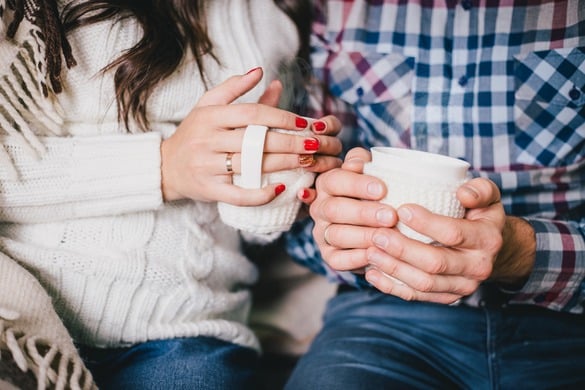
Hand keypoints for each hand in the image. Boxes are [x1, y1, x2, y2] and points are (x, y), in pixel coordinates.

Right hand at [161, 67, 341, 203]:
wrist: (165, 167)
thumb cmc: (193, 133)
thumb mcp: (208, 106)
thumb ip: (234, 89)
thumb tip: (261, 71)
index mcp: (210, 116)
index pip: (251, 113)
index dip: (280, 116)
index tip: (304, 122)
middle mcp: (208, 140)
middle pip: (256, 140)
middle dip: (289, 142)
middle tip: (314, 144)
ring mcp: (208, 166)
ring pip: (251, 165)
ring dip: (283, 164)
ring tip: (306, 162)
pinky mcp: (210, 190)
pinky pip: (238, 195)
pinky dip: (260, 195)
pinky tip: (280, 189)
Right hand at [309, 147, 397, 271]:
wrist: (377, 221)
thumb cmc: (375, 192)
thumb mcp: (370, 171)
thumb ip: (362, 162)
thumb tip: (357, 163)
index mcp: (327, 184)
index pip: (335, 181)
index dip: (357, 185)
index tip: (382, 189)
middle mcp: (320, 208)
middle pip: (334, 210)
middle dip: (364, 213)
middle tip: (390, 216)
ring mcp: (322, 233)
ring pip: (336, 235)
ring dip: (364, 236)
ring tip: (388, 236)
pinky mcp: (329, 255)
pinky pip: (338, 259)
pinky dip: (357, 258)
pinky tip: (376, 253)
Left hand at [364, 178, 509, 303]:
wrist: (493, 248)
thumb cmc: (480, 213)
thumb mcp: (488, 195)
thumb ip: (480, 189)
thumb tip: (462, 193)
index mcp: (487, 239)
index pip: (453, 233)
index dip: (426, 223)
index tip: (401, 210)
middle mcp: (478, 267)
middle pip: (435, 263)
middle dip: (403, 249)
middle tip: (377, 235)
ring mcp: (463, 286)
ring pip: (424, 283)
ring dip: (393, 269)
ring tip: (370, 252)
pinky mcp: (448, 297)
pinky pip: (417, 296)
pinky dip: (391, 286)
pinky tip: (372, 273)